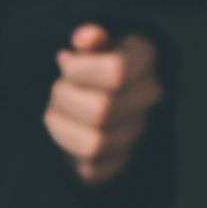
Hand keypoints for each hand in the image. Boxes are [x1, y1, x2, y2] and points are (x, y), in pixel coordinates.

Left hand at [43, 23, 163, 187]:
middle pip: (101, 110)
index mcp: (145, 58)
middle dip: (65, 98)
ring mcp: (138, 132)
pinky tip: (67, 132)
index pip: (116, 73)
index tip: (65, 62)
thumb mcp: (90, 43)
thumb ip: (88, 37)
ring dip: (62, 127)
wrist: (103, 96)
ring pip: (93, 144)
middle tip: (57, 89)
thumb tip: (86, 38)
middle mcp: (150, 97)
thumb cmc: (91, 63)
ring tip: (56, 111)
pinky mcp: (120, 162)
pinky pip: (90, 170)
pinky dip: (68, 153)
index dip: (79, 70)